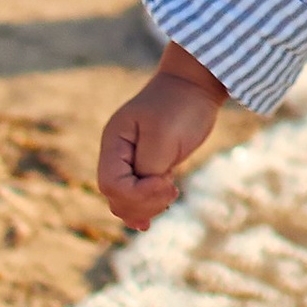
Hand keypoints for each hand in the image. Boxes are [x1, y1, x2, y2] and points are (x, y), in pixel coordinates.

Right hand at [96, 48, 226, 229]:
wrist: (195, 84)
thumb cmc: (180, 106)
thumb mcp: (164, 137)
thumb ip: (149, 166)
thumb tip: (143, 193)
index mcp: (114, 141)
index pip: (111, 183)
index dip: (137, 194)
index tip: (168, 182)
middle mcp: (116, 152)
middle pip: (115, 195)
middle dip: (142, 203)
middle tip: (173, 191)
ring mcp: (129, 158)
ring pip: (124, 198)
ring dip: (145, 207)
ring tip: (171, 196)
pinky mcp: (146, 163)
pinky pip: (135, 193)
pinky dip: (143, 206)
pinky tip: (148, 222)